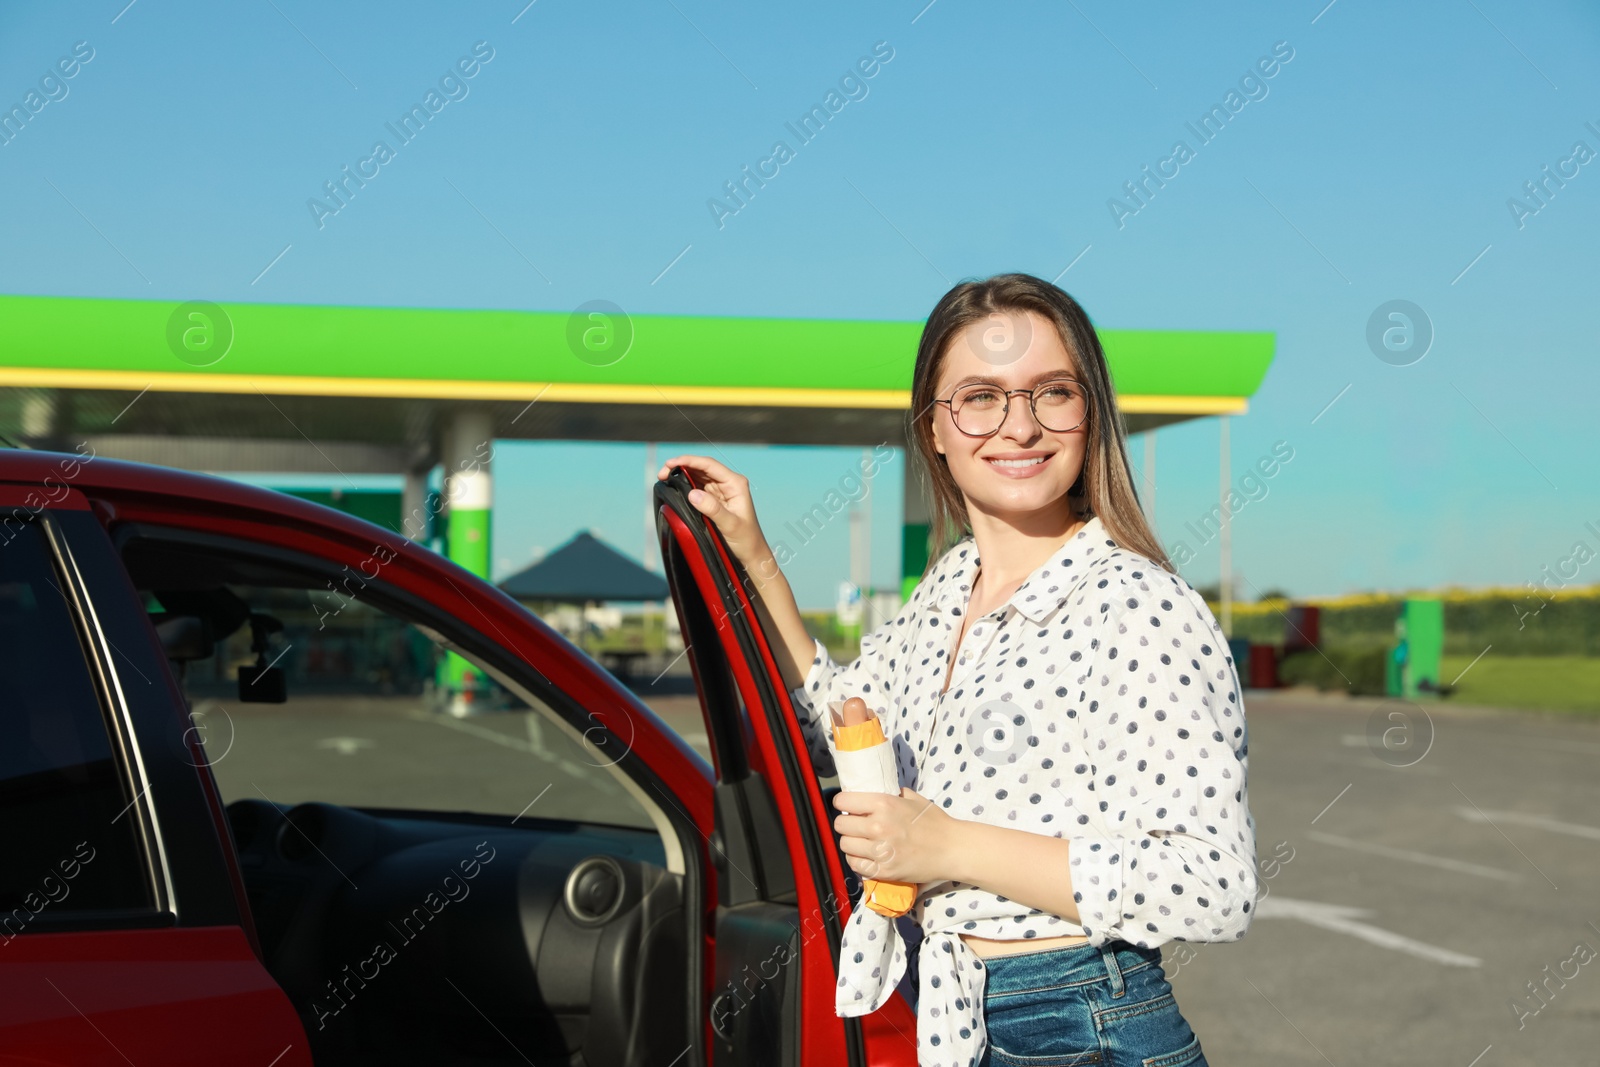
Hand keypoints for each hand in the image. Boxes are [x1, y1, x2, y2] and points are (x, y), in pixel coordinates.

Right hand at [656, 454, 770, 570]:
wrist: (751, 553)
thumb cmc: (745, 539)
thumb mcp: (730, 525)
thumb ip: (712, 509)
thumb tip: (692, 493)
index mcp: (735, 483)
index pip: (709, 465)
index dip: (689, 461)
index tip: (670, 463)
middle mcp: (728, 483)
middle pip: (701, 467)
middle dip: (681, 466)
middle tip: (662, 473)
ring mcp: (721, 490)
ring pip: (697, 475)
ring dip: (681, 474)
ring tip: (664, 478)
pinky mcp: (714, 499)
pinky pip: (697, 487)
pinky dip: (684, 485)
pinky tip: (674, 486)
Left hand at [832, 786, 955, 885]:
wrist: (952, 849)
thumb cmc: (934, 822)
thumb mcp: (913, 798)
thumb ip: (892, 794)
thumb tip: (873, 791)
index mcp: (884, 804)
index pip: (843, 802)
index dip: (842, 804)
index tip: (847, 807)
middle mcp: (878, 826)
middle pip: (840, 825)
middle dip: (846, 824)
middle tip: (856, 826)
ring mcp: (880, 850)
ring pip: (845, 846)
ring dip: (851, 843)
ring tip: (861, 842)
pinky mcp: (884, 871)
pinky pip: (856, 865)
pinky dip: (858, 860)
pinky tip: (866, 856)